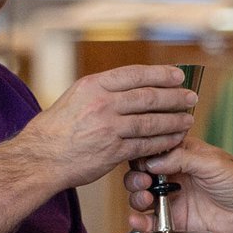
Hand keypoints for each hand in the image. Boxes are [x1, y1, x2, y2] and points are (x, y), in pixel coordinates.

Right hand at [18, 64, 197, 188]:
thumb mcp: (75, 98)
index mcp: (93, 85)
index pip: (135, 74)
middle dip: (174, 96)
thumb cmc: (55, 129)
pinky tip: (174, 140)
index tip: (178, 76)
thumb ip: (101, 91)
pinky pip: (145, 145)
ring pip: (151, 121)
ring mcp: (109, 128)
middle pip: (148, 96)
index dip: (160, 74)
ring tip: (188, 119)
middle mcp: (102, 103)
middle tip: (192, 97)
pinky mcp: (113, 151)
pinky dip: (163, 142)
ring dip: (174, 120)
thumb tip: (127, 86)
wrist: (40, 158)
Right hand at [122, 137, 232, 232]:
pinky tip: (139, 222)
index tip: (141, 162)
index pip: (153, 150)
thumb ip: (181, 158)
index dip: (142, 155)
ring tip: (145, 200)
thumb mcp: (213, 163)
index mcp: (182, 154)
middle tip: (143, 182)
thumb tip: (151, 161)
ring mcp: (172, 198)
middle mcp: (173, 175)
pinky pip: (152, 222)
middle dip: (135, 178)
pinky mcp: (175, 221)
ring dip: (136, 197)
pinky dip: (141, 223)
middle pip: (141, 173)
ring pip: (141, 197)